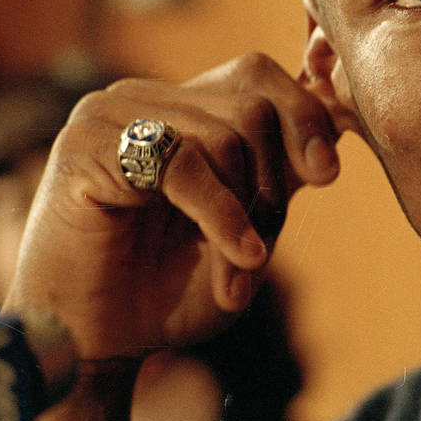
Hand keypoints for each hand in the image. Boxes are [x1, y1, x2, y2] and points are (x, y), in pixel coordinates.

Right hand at [1, 52, 343, 363]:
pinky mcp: (89, 142)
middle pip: (254, 106)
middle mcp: (148, 100)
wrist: (92, 346)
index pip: (259, 75)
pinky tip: (240, 260)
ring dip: (245, 215)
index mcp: (184, 111)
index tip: (326, 175)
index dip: (303, 116)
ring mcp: (114, 113)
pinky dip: (223, 216)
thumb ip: (281, 180)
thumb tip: (332, 135)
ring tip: (235, 275)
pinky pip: (186, 162)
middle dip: (272, 186)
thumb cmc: (166, 293)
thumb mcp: (246, 230)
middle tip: (259, 252)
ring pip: (227, 135)